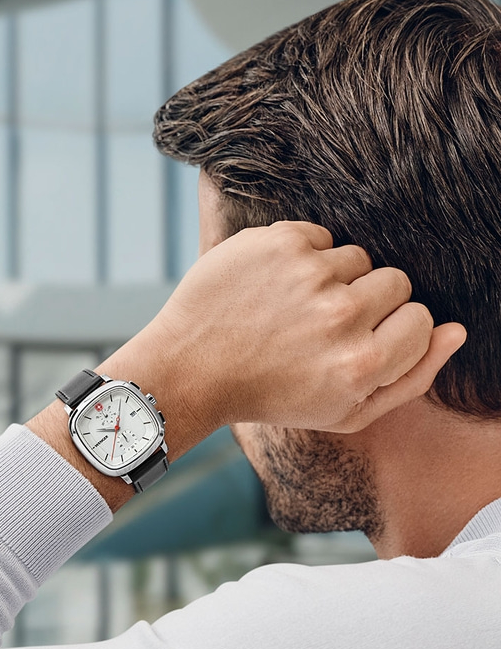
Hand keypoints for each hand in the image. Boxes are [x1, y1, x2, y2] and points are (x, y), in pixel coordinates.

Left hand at [135, 221, 465, 434]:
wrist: (190, 369)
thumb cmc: (271, 395)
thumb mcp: (344, 412)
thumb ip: (411, 378)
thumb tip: (457, 331)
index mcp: (362, 364)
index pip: (421, 319)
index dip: (388, 331)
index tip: (352, 343)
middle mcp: (341, 317)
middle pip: (395, 282)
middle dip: (365, 302)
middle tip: (316, 328)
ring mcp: (308, 275)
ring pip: (356, 257)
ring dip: (331, 279)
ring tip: (289, 309)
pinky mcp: (278, 244)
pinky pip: (319, 236)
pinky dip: (300, 256)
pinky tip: (271, 287)